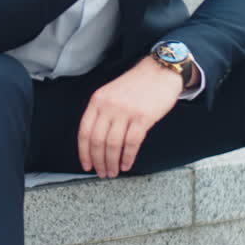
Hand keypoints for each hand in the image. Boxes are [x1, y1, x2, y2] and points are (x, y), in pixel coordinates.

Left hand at [77, 57, 182, 177]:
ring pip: (113, 145)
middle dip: (98, 161)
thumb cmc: (137, 84)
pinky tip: (126, 165)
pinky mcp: (143, 118)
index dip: (84, 152)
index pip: (85, 131)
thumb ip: (102, 112)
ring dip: (112, 163)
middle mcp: (109, 106)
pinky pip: (131, 143)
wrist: (160, 71)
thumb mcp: (111, 93)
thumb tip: (96, 142)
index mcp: (98, 100)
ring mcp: (125, 112)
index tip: (86, 165)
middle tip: (102, 173)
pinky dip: (127, 157)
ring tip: (113, 172)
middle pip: (97, 141)